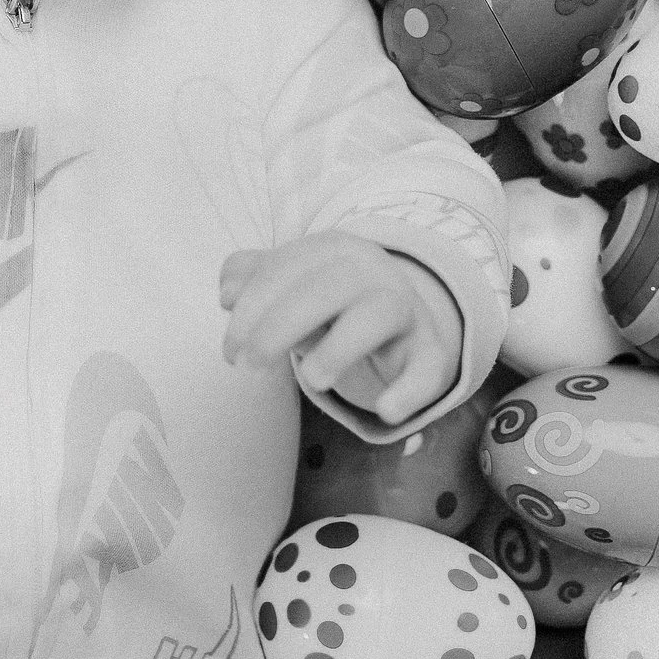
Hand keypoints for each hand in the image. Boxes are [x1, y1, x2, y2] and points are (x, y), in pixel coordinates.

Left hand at [219, 231, 463, 426]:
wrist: (402, 315)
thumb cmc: (330, 301)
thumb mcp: (291, 283)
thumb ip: (252, 279)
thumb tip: (228, 292)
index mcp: (333, 249)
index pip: (286, 269)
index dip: (251, 309)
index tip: (230, 350)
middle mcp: (372, 270)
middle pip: (327, 288)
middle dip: (279, 326)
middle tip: (249, 364)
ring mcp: (405, 308)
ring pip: (378, 316)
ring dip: (340, 348)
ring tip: (311, 379)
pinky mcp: (429, 349)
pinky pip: (429, 365)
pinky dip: (410, 389)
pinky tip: (386, 410)